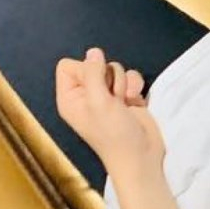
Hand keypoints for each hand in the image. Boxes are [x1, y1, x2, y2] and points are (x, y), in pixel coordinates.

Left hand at [54, 48, 163, 180]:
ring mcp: (106, 96)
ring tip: (123, 103)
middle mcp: (86, 95)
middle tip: (111, 99)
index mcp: (69, 97)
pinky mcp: (126, 97)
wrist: (141, 156)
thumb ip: (93, 73)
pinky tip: (135, 102)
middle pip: (93, 64)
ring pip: (114, 69)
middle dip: (107, 78)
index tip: (95, 86)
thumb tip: (94, 51)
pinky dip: (135, 87)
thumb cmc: (114, 134)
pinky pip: (129, 76)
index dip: (84, 70)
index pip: (68, 66)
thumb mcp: (98, 102)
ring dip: (122, 84)